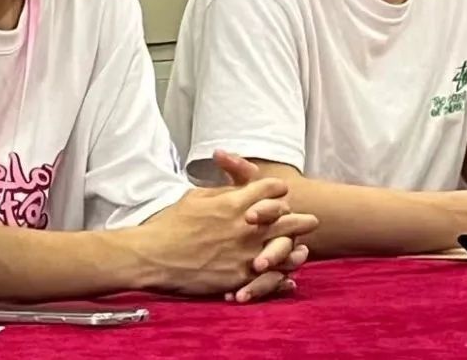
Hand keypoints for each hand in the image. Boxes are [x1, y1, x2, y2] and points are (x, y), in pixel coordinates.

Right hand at [139, 176, 317, 301]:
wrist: (155, 256)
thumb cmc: (171, 224)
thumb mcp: (195, 197)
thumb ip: (221, 193)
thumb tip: (235, 192)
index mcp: (233, 203)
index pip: (268, 189)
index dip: (277, 189)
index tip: (281, 191)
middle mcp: (245, 227)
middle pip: (285, 218)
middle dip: (299, 218)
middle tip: (311, 221)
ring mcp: (244, 253)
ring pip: (284, 249)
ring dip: (296, 247)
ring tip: (304, 248)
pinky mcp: (239, 276)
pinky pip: (270, 276)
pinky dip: (282, 275)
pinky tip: (289, 275)